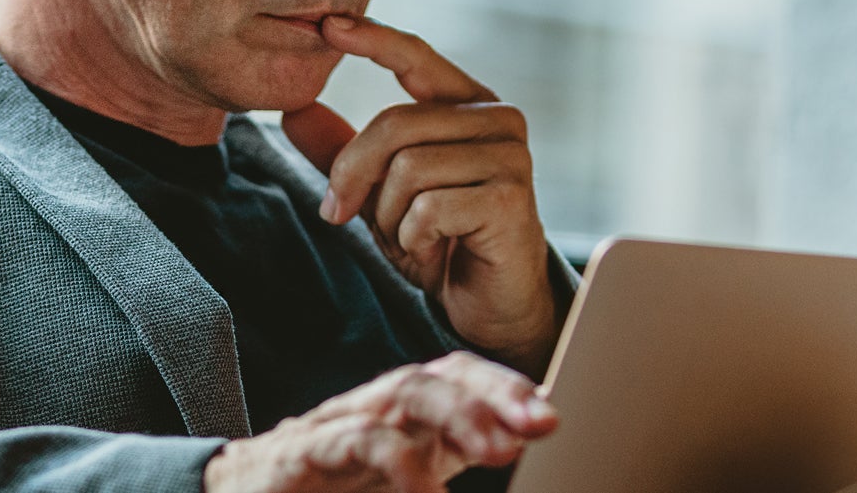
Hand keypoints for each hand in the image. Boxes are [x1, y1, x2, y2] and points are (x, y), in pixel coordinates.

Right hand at [203, 351, 558, 492]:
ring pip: (403, 392)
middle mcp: (376, 409)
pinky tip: (427, 492)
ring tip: (498, 449)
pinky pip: (353, 441)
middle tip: (541, 424)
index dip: (507, 388)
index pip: (460, 379)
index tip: (554, 415)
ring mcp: (339, 425)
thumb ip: (449, 463)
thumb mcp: (403, 482)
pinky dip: (398, 462)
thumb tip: (515, 453)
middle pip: (440, 375)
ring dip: (458, 414)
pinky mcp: (303, 452)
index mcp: (405, 418)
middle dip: (496, 394)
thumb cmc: (327, 491)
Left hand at [281, 16, 560, 375]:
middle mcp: (497, 119)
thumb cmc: (440, 241)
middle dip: (353, 175)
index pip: (416, 56)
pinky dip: (413, 238)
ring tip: (410, 237)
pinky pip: (429, 207)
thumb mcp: (379, 192)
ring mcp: (509, 156)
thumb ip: (343, 151)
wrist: (489, 304)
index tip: (327, 25)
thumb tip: (294, 110)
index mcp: (467, 105)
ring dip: (390, 216)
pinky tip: (434, 250)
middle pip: (395, 124)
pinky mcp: (510, 197)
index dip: (373, 39)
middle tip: (338, 214)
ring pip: (408, 168)